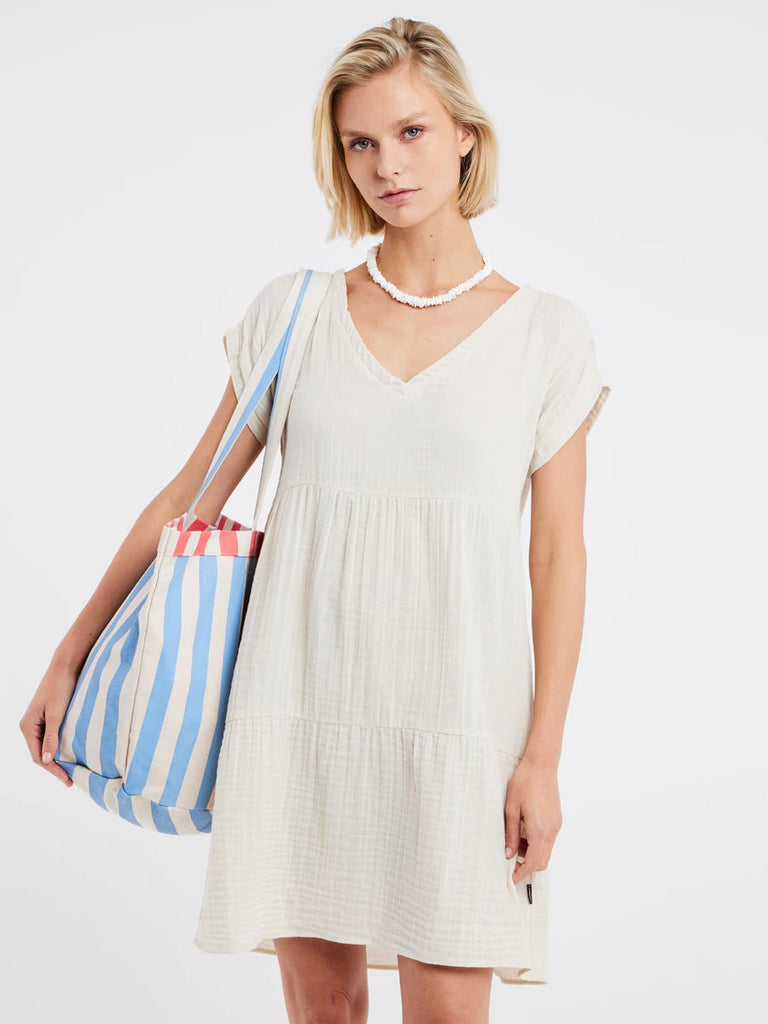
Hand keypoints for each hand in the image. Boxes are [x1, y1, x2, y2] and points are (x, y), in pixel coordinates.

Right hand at [19, 657, 78, 787]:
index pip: (38, 757)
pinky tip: (70, 753)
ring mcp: (38, 721)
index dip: (52, 770)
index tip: (67, 779)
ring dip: (56, 758)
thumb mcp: (57, 714)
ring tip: (71, 771)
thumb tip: (47, 760)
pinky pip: (51, 737)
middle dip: (54, 767)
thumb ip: (51, 737)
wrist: (66, 666)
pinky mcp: (48, 716)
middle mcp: (30, 725)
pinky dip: (59, 747)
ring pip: (46, 746)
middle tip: (70, 780)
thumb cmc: (61, 687)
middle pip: (41, 754)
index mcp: (28, 726)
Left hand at [504, 755, 561, 883]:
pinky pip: (548, 840)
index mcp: (539, 829)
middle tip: (511, 864)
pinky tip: (524, 833)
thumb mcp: (511, 808)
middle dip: (528, 866)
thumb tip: (509, 854)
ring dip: (532, 854)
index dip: (522, 873)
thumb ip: (511, 834)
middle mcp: (551, 830)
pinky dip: (537, 844)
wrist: (541, 764)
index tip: (512, 878)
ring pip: (546, 851)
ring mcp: (556, 825)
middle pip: (543, 861)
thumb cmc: (524, 782)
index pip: (534, 861)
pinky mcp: (557, 819)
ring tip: (515, 844)